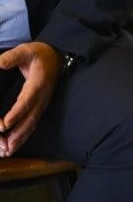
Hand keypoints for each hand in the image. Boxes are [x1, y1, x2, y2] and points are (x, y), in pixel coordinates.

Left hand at [0, 42, 62, 156]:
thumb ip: (12, 57)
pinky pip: (33, 124)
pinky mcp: (41, 107)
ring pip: (32, 124)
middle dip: (16, 134)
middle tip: (4, 146)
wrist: (58, 57)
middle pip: (30, 118)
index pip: (26, 100)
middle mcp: (42, 96)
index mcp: (38, 83)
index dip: (16, 113)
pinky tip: (14, 146)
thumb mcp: (26, 50)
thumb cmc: (39, 54)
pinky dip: (24, 137)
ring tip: (7, 151)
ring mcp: (43, 103)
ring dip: (20, 139)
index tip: (3, 125)